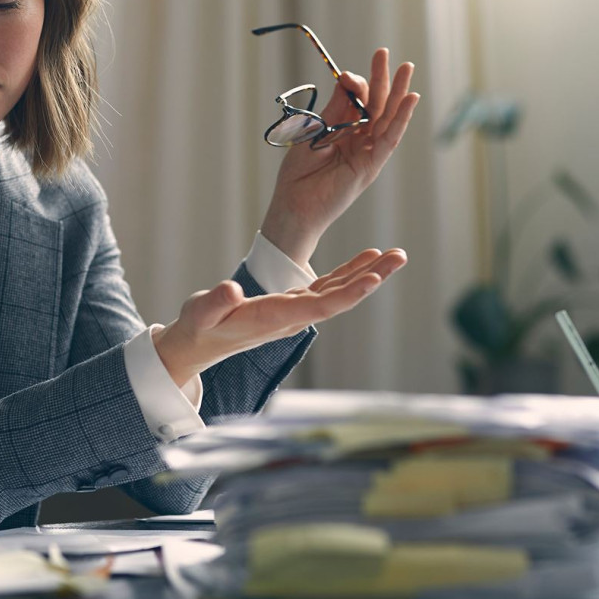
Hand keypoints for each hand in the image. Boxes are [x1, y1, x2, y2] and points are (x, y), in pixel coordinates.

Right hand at [153, 248, 407, 386]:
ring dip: (369, 273)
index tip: (374, 279)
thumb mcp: (199, 314)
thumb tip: (231, 289)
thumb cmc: (198, 327)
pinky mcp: (293, 303)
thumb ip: (214, 303)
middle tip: (400, 257)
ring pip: (340, 290)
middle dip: (372, 278)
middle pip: (341, 298)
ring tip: (395, 255)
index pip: (320, 306)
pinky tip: (368, 258)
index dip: (349, 293)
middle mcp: (293, 316)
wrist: (199, 344)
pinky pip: (329, 286)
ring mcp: (296, 310)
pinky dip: (350, 271)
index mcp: (275, 317)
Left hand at [260, 48, 419, 264]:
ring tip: (407, 68)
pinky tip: (411, 99)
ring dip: (399, 92)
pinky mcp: (372, 165)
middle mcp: (359, 139)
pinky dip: (402, 118)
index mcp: (343, 130)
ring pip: (388, 117)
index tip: (346, 75)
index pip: (356, 99)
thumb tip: (347, 77)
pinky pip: (390, 138)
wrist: (294, 205)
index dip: (355, 83)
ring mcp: (368, 151)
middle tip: (385, 53)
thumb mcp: (314, 131)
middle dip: (382, 78)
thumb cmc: (298, 173)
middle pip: (376, 104)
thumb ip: (334, 108)